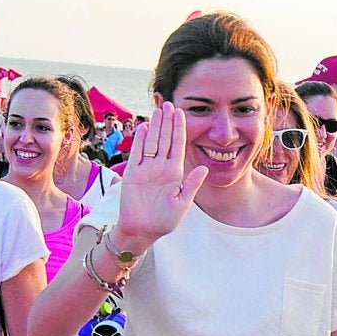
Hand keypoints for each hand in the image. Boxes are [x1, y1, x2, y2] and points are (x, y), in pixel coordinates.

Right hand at [116, 102, 205, 247]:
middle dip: (167, 122)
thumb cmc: (163, 221)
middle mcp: (160, 167)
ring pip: (151, 142)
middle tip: (169, 104)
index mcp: (174, 173)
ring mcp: (145, 169)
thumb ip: (192, 185)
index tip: (181, 113)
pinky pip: (136, 153)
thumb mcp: (182, 203)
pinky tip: (144, 127)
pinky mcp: (132, 174)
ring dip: (155, 126)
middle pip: (164, 139)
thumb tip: (205, 169)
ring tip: (158, 109)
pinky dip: (139, 140)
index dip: (179, 129)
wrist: (141, 231)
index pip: (178, 146)